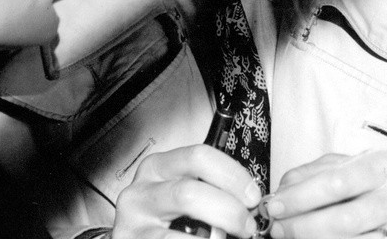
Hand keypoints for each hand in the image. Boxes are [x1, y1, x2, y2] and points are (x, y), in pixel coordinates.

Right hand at [112, 144, 262, 238]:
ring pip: (182, 224)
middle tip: (247, 226)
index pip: (199, 156)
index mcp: (159, 167)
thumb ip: (210, 191)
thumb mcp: (183, 196)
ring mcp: (134, 219)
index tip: (252, 196)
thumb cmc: (167, 220)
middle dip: (228, 210)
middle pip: (190, 191)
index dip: (232, 175)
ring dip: (217, 233)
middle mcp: (143, 189)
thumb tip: (250, 202)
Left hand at [263, 151, 386, 238]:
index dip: (300, 198)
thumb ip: (311, 175)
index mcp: (382, 164)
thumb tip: (280, 193)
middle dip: (303, 226)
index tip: (274, 207)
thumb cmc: (372, 182)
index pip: (335, 183)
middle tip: (278, 229)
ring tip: (294, 238)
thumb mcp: (345, 167)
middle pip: (343, 218)